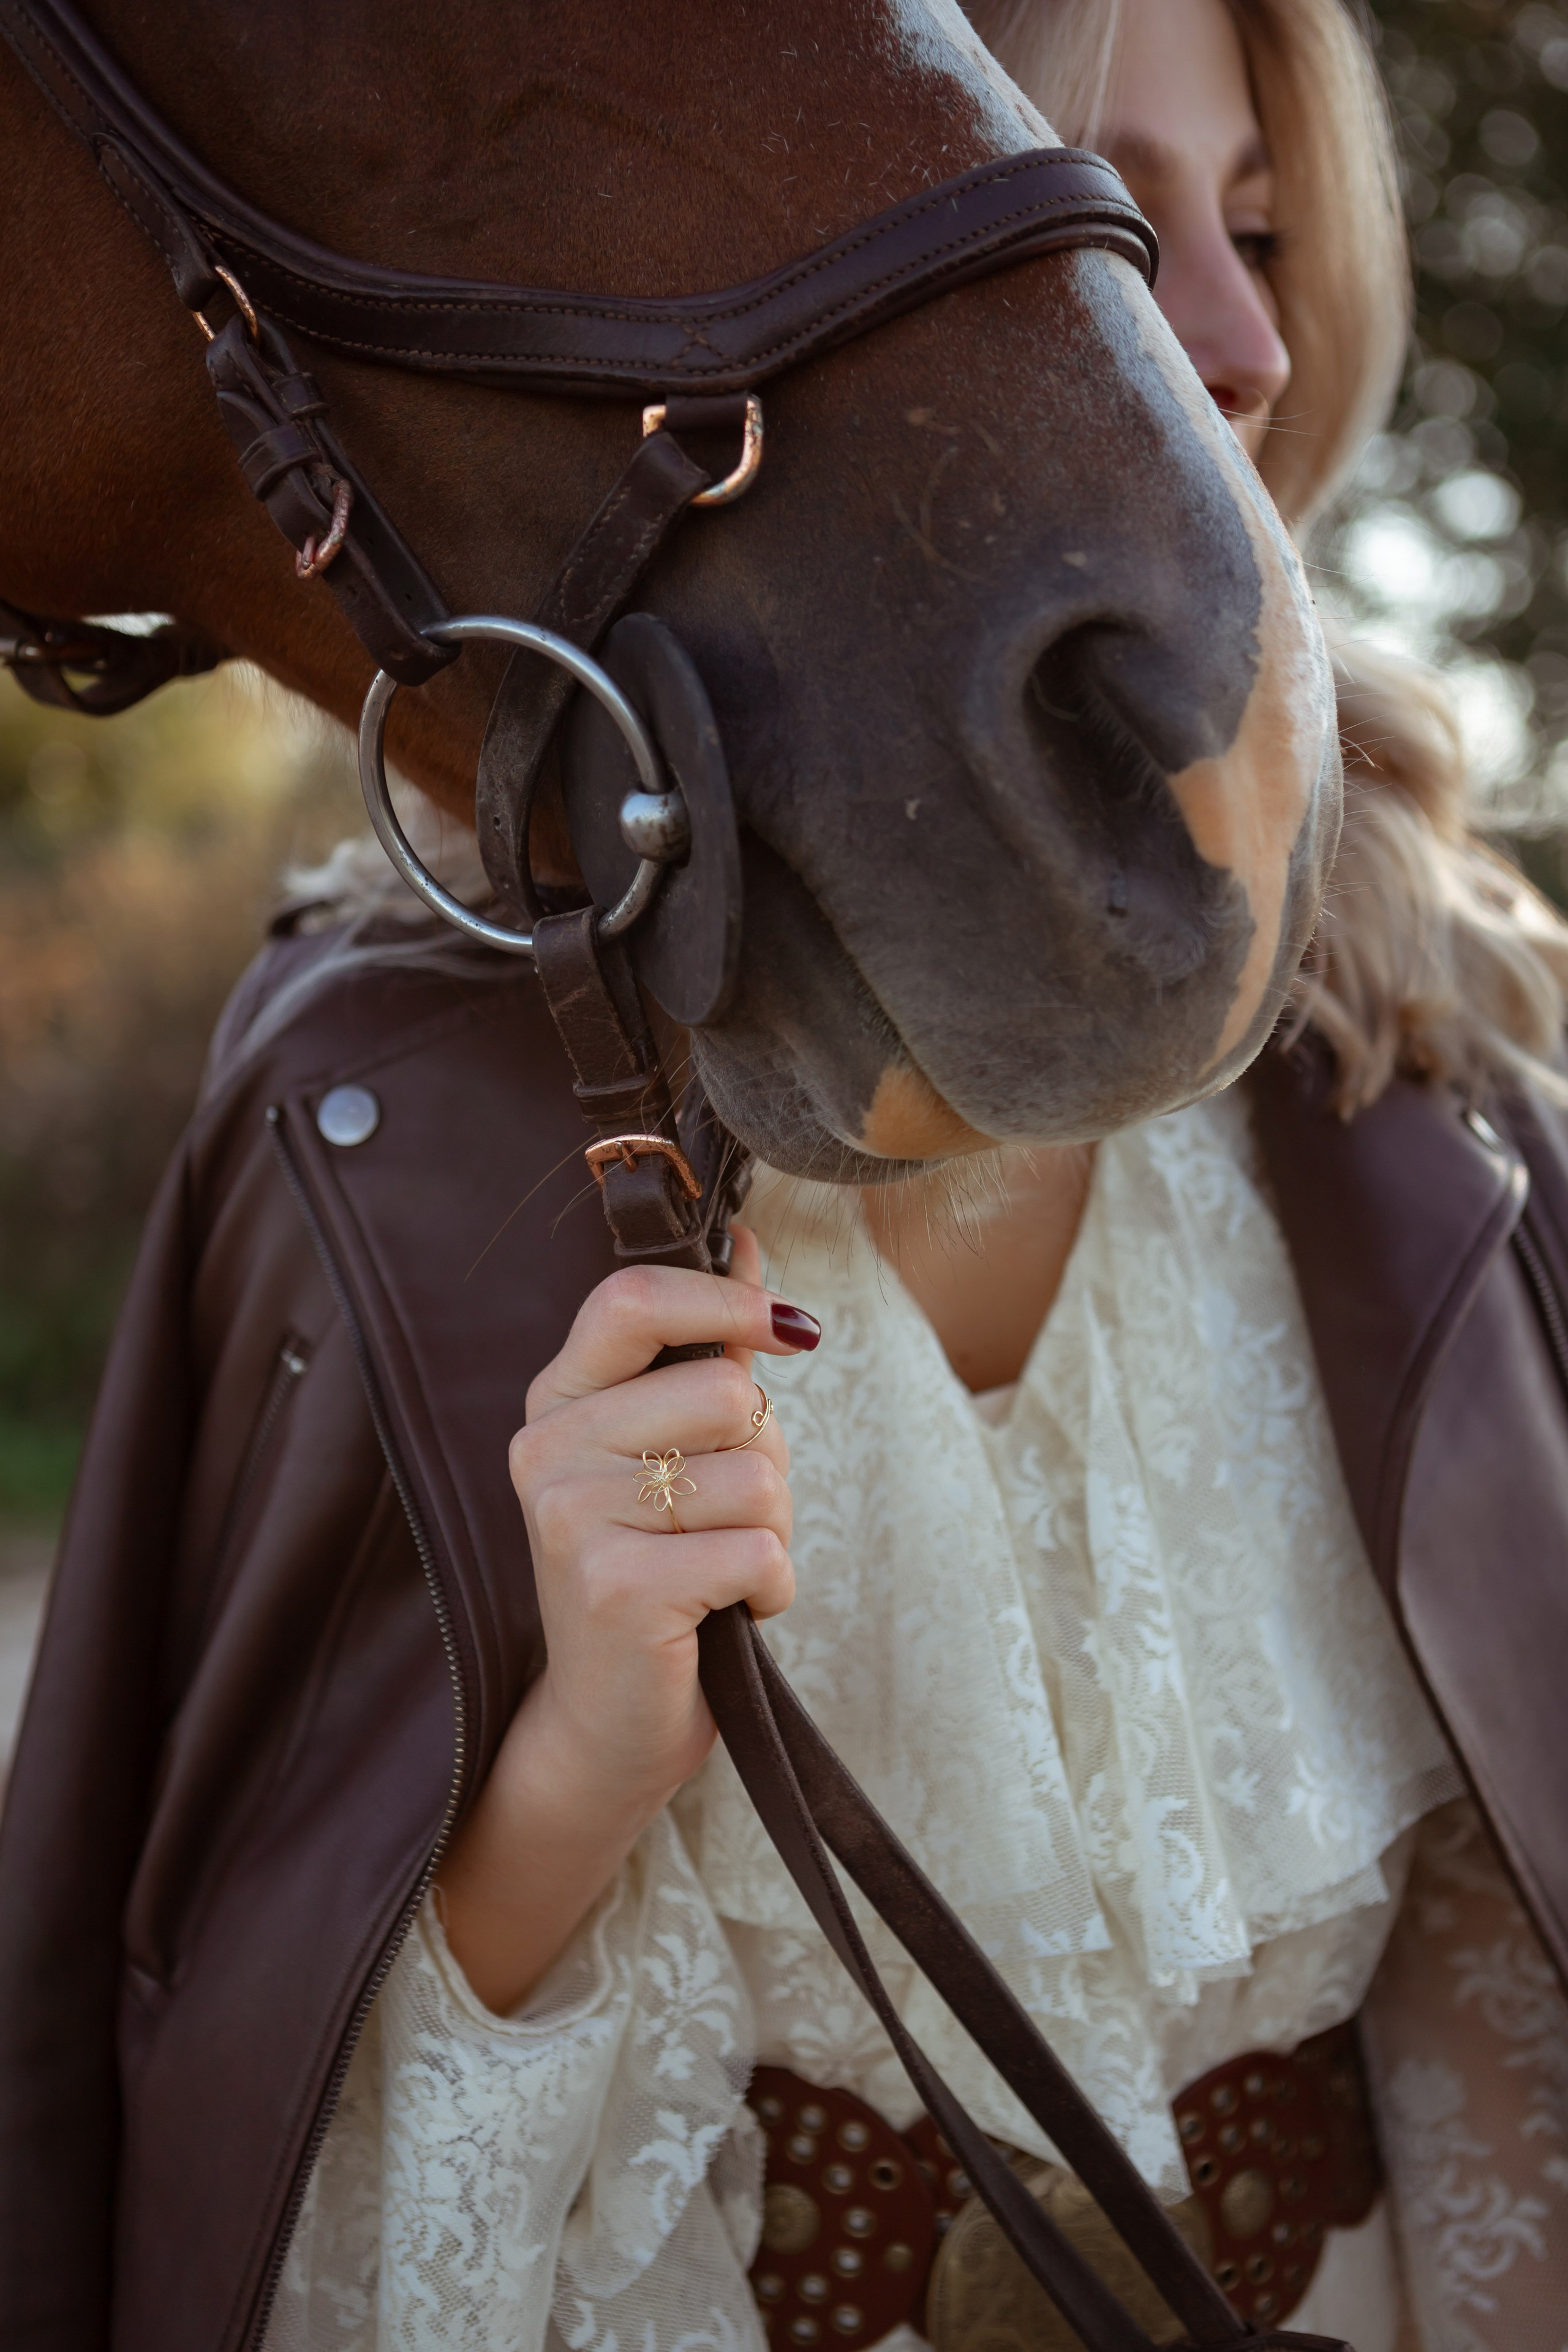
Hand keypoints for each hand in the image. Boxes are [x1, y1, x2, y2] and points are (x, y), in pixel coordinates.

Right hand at [437, 1230, 818, 2012]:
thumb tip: (748, 1241)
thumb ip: (704, 1348)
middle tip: (729, 1514)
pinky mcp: (615, 1587)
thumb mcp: (671, 1449)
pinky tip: (726, 1615)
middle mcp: (547, 1450)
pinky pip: (759, 1551)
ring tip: (718, 1570)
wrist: (606, 1724)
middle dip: (767, 1455)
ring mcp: (572, 1519)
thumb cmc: (657, 1573)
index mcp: (558, 1401)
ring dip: (771, 1529)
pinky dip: (772, 1589)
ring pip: (755, 1475)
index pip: (632, 1298)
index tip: (789, 1328)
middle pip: (726, 1390)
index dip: (726, 1298)